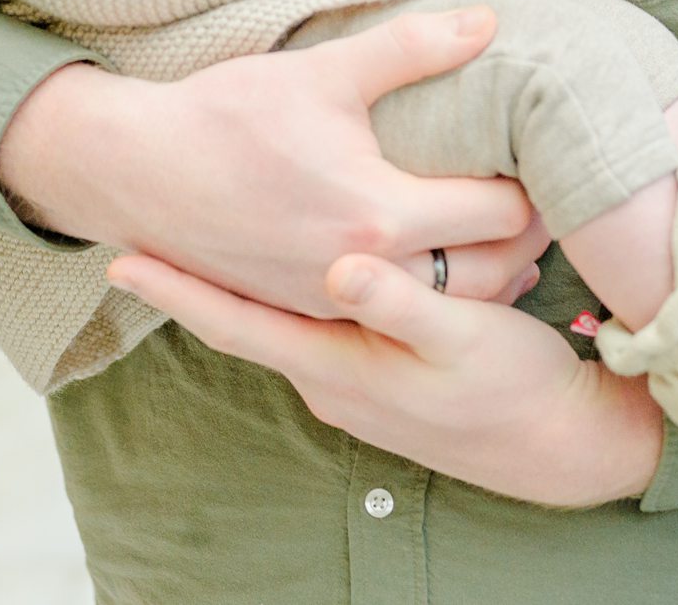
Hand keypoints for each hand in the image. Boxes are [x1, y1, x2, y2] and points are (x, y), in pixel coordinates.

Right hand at [0, 8, 540, 316]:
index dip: (536, 187)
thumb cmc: (226, 116)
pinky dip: (433, 289)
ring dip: (487, 271)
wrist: (136, 171)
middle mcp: (364, 275)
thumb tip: (487, 23)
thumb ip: (413, 49)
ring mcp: (336, 301)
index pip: (500, 214)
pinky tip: (440, 252)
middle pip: (490, 272)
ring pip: (448, 304)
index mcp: (380, 217)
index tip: (546, 157)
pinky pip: (397, 312)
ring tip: (505, 227)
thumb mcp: (322, 71)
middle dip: (525, 237)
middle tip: (547, 196)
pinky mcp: (309, 310)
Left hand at [107, 249, 663, 506]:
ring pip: (278, 318)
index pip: (234, 322)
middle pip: (244, 318)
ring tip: (200, 234)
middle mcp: (328, 377)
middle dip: (193, 279)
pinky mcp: (378, 372)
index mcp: (334, 365)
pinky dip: (287, 289)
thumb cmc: (510, 390)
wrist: (559, 447)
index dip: (177, 290)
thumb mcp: (459, 343)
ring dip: (239, 281)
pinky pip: (314, 322)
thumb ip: (400, 307)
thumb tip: (339, 268)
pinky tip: (293, 261)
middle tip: (142, 230)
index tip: (118, 258)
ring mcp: (351, 379)